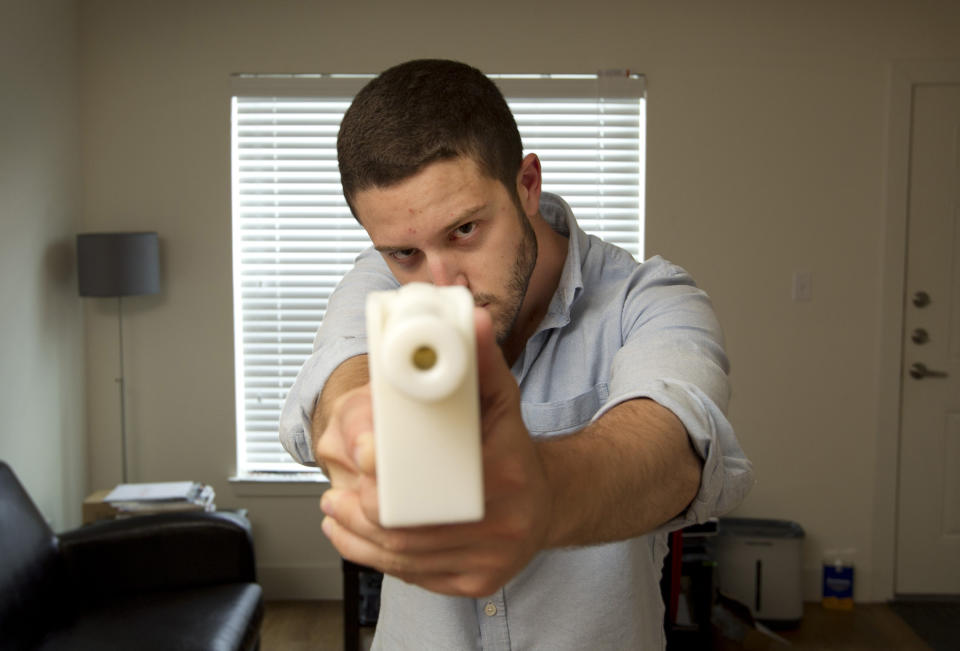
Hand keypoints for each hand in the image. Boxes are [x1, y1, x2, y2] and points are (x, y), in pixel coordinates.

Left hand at [318, 307, 553, 596]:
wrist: (547, 501)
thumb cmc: (512, 448)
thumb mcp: (499, 399)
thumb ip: (480, 360)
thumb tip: (468, 318)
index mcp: (507, 476)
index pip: (430, 488)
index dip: (383, 482)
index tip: (357, 463)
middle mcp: (504, 526)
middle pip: (409, 529)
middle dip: (361, 512)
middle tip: (335, 492)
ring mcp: (491, 561)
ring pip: (405, 558)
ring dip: (358, 536)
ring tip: (336, 511)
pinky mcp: (478, 584)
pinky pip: (414, 577)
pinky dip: (375, 559)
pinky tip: (353, 539)